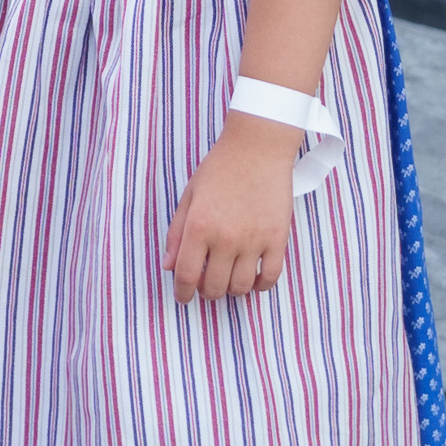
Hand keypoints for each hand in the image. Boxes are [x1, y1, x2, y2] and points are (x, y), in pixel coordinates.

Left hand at [163, 112, 299, 304]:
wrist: (258, 148)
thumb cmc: (220, 168)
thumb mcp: (190, 196)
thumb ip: (176, 233)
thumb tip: (168, 266)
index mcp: (199, 226)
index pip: (185, 275)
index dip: (182, 293)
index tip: (183, 297)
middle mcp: (225, 238)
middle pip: (213, 287)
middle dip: (206, 292)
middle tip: (206, 284)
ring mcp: (254, 240)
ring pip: (241, 287)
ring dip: (231, 289)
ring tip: (229, 278)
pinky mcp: (278, 239)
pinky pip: (270, 278)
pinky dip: (261, 286)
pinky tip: (254, 279)